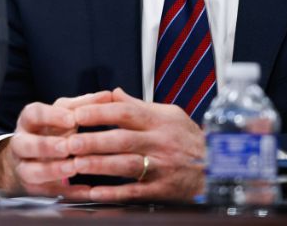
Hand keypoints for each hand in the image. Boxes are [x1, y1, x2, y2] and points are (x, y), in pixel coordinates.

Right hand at [0, 91, 112, 199]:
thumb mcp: (64, 114)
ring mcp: (24, 166)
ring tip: (73, 168)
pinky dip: (67, 193)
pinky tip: (85, 190)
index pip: (33, 114)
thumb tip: (108, 95)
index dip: (51, 116)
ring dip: (51, 170)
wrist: (32, 157)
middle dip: (45, 146)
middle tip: (67, 147)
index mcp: (28, 121)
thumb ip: (84, 105)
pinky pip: (46, 193)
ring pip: (29, 171)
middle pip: (23, 144)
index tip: (72, 119)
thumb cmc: (52, 130)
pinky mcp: (33, 187)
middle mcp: (21, 143)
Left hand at [66, 87, 204, 201]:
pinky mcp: (163, 189)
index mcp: (158, 121)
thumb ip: (139, 106)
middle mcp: (160, 142)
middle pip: (121, 140)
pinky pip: (135, 191)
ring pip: (126, 165)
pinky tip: (95, 192)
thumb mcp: (170, 115)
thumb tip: (113, 93)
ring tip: (75, 165)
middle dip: (92, 141)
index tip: (75, 114)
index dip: (98, 113)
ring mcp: (162, 167)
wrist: (218, 168)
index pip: (124, 112)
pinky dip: (114, 192)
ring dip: (98, 166)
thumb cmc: (188, 139)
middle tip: (68, 143)